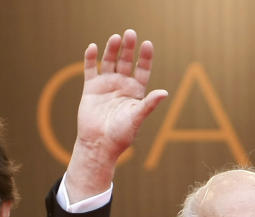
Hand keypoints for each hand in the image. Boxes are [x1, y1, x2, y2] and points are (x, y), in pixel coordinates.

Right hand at [65, 29, 167, 201]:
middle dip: (128, 47)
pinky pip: (90, 69)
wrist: (99, 144)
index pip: (143, 69)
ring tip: (115, 38)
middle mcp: (122, 85)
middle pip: (126, 61)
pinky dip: (90, 58)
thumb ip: (149, 104)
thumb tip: (165, 92)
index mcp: (136, 91)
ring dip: (112, 49)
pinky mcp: (90, 88)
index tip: (147, 44)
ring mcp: (106, 85)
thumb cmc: (121, 135)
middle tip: (130, 33)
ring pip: (109, 61)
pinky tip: (92, 47)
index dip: (145, 57)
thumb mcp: (137, 118)